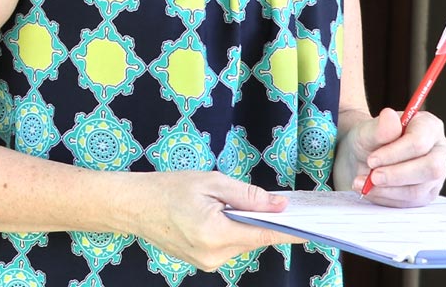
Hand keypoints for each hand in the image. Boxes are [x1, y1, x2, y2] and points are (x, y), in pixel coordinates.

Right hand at [125, 172, 305, 271]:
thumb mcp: (211, 182)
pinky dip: (230, 232)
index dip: (290, 230)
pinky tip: (216, 217)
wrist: (133, 206)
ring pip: (242, 243)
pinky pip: (228, 247)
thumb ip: (247, 195)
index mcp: (215, 233)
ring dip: (243, 226)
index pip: (265, 234)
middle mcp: (213, 255)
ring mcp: (207, 263)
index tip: (312, 227)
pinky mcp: (203, 263)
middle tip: (254, 199)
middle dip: (260, 220)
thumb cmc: (168, 188)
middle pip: (254, 239)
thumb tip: (279, 205)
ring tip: (222, 206)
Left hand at [336, 108, 445, 206]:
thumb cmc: (370, 140)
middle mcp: (439, 150)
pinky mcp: (427, 193)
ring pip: (419, 190)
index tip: (373, 159)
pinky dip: (387, 198)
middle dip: (397, 175)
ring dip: (388, 190)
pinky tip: (372, 190)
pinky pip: (410, 202)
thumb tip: (389, 116)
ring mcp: (436, 174)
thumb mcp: (367, 131)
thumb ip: (379, 126)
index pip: (420, 142)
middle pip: (430, 169)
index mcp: (430, 127)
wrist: (364, 158)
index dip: (395, 153)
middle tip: (372, 177)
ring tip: (364, 183)